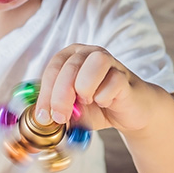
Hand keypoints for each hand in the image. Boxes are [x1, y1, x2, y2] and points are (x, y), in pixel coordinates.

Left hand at [35, 44, 152, 133]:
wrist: (130, 113)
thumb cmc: (98, 108)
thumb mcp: (72, 111)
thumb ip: (58, 111)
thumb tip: (44, 119)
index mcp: (70, 57)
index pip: (53, 68)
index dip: (45, 93)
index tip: (43, 117)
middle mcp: (89, 53)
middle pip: (70, 66)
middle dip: (60, 95)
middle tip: (60, 117)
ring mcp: (109, 61)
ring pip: (95, 63)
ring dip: (85, 88)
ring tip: (88, 101)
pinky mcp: (124, 75)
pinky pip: (113, 82)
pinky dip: (104, 97)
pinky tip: (105, 102)